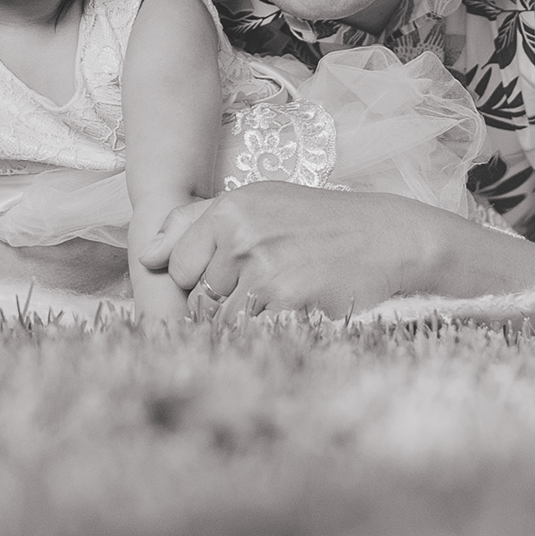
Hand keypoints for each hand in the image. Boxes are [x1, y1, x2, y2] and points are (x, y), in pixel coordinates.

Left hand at [135, 184, 448, 319]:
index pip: (179, 265)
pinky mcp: (286, 297)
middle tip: (267, 287)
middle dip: (224, 302)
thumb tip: (146, 255)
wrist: (388, 237)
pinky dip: (268, 331)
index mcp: (229, 208)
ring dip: (248, 320)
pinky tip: (295, 309)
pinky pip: (252, 331)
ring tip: (283, 297)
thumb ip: (196, 224)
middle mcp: (240, 233)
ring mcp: (262, 266)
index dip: (202, 279)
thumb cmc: (318, 223)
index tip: (233, 276)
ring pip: (222, 318)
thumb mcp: (259, 204)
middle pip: (199, 295)